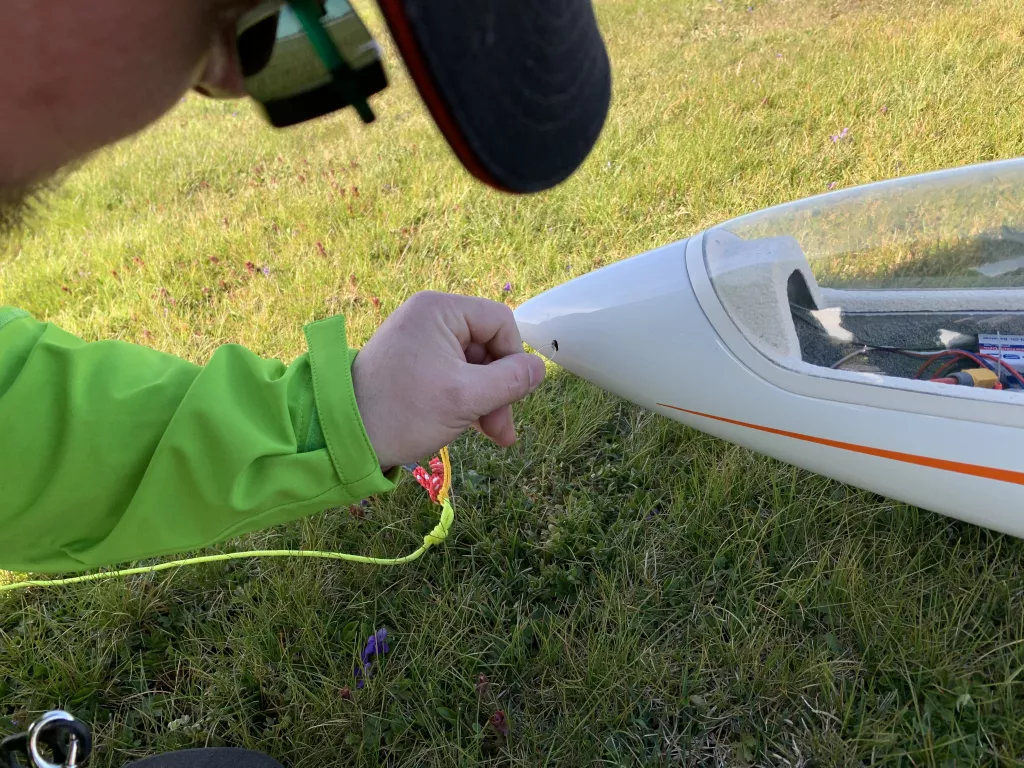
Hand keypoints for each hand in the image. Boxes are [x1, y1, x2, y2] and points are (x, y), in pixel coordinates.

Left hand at [351, 291, 546, 468]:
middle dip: (500, 388)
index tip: (509, 396)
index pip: (501, 321)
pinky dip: (466, 398)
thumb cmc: (403, 412)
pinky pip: (453, 373)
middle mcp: (429, 316)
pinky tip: (471, 426)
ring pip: (474, 364)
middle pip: (488, 345)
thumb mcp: (466, 397)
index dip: (513, 359)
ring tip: (491, 436)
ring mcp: (419, 339)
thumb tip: (540, 369)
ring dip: (486, 398)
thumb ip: (511, 380)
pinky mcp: (412, 362)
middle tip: (502, 431)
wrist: (342, 437)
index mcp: (440, 309)